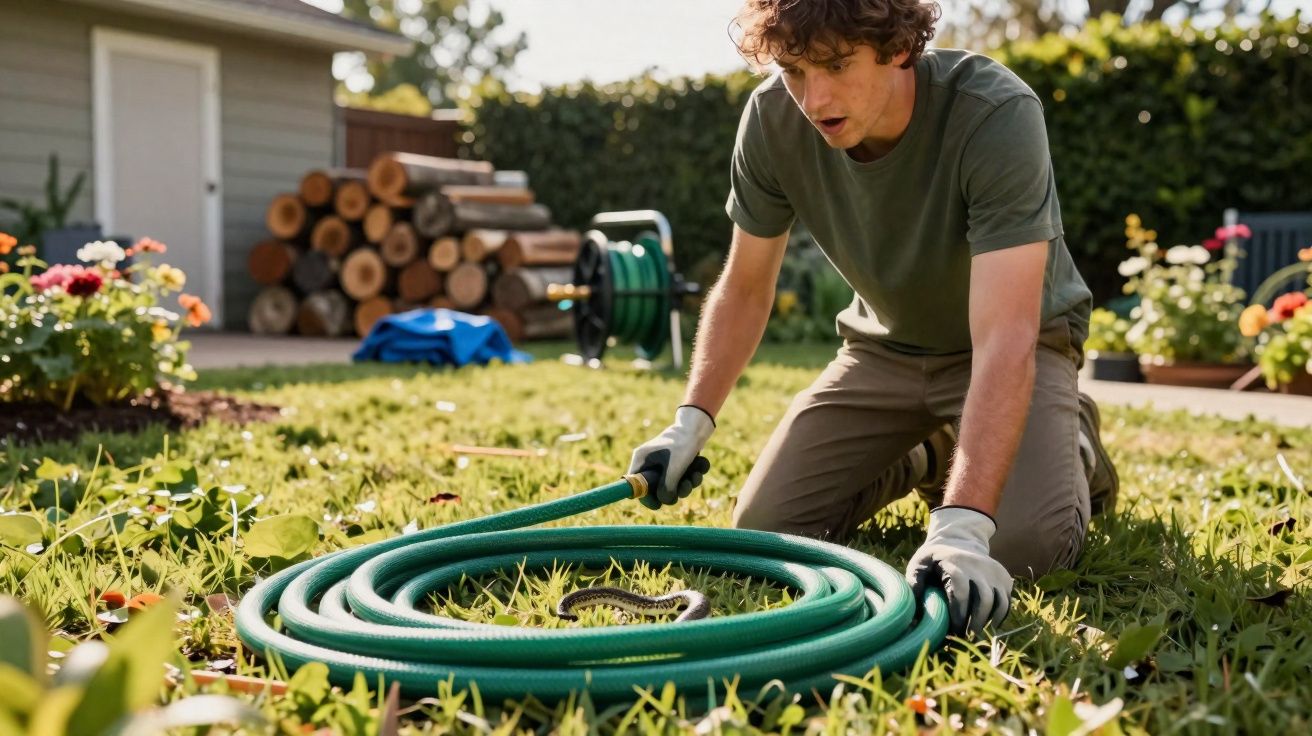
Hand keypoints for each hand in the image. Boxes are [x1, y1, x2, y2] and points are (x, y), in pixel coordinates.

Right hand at [628, 405, 714, 509]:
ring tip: (696, 473)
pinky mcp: (677, 463)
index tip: (658, 505)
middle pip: (657, 489)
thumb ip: (667, 489)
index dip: (645, 498)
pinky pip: (684, 478)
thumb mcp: (674, 469)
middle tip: (685, 486)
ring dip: (688, 483)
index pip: (636, 486)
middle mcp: (650, 462)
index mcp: (641, 460)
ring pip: (674, 485)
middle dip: (675, 490)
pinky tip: (700, 464)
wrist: (697, 426)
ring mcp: (663, 463)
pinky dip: (693, 474)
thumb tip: (666, 501)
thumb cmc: (682, 444)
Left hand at [905, 506, 1012, 636]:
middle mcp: (979, 567)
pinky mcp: (1004, 578)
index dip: (958, 615)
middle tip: (966, 639)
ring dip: (989, 622)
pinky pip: (1006, 601)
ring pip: (999, 602)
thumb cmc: (934, 558)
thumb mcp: (919, 564)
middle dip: (976, 623)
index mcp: (956, 564)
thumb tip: (912, 615)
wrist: (959, 538)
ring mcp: (994, 572)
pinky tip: (987, 626)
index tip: (952, 631)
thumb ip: (914, 585)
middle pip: (984, 599)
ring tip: (976, 635)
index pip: (961, 592)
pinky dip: (999, 616)